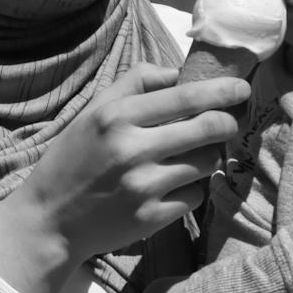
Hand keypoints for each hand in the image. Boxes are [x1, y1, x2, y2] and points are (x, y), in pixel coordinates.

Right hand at [0, 64, 246, 292]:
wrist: (50, 219)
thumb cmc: (74, 158)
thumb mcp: (94, 111)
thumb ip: (135, 83)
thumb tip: (180, 73)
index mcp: (117, 116)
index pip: (186, 96)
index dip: (222, 91)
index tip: (242, 89)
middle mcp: (132, 149)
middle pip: (208, 128)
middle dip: (228, 122)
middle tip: (229, 122)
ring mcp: (144, 187)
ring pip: (207, 163)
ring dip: (208, 156)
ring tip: (190, 156)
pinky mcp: (152, 218)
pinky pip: (195, 195)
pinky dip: (191, 188)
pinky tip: (171, 186)